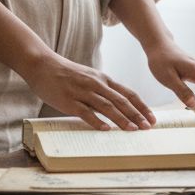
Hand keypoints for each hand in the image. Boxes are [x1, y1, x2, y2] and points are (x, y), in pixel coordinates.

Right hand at [23, 52, 156, 131]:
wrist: (42, 64)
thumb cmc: (65, 73)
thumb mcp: (89, 77)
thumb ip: (102, 89)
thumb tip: (116, 105)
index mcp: (103, 79)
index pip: (128, 94)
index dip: (142, 106)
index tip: (152, 118)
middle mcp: (96, 84)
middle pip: (121, 101)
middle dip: (136, 115)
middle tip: (147, 128)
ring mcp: (83, 92)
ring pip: (107, 106)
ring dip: (121, 119)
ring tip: (132, 130)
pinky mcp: (69, 100)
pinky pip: (85, 112)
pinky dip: (96, 121)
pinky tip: (105, 129)